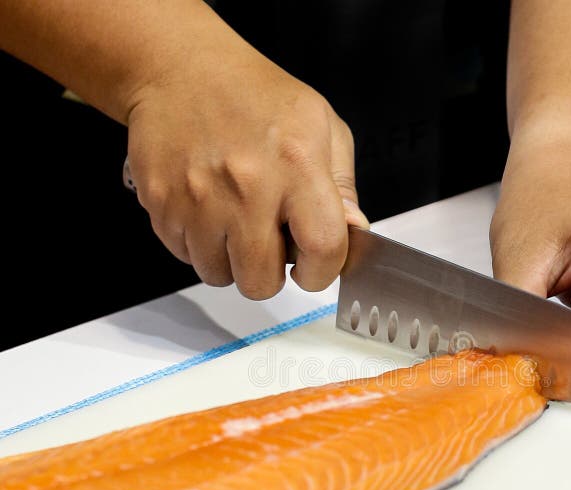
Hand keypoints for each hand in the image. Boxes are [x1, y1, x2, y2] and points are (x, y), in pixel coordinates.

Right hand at [124, 36, 367, 298]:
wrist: (179, 68)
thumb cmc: (255, 96)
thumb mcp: (321, 124)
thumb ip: (342, 185)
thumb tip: (351, 231)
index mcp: (297, 165)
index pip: (323, 248)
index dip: (323, 271)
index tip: (314, 268)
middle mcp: (247, 186)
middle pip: (261, 282)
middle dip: (270, 275)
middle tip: (269, 247)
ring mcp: (198, 198)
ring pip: (219, 275)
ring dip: (231, 262)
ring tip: (235, 224)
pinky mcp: (161, 203)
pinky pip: (185, 255)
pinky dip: (199, 244)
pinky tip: (207, 210)